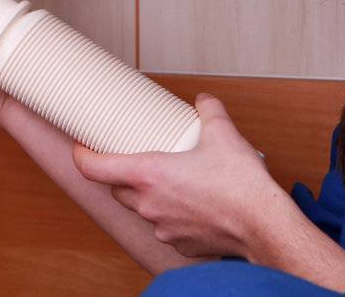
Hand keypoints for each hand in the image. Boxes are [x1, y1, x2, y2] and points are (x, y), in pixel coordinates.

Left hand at [70, 93, 294, 259]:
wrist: (262, 225)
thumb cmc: (240, 185)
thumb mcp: (224, 134)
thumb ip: (209, 111)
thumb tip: (204, 101)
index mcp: (149, 175)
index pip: (96, 168)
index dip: (83, 156)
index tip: (81, 148)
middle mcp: (149, 204)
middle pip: (118, 190)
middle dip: (122, 176)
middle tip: (137, 159)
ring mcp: (163, 227)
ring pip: (143, 209)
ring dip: (150, 196)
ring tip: (173, 180)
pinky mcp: (180, 244)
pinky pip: (166, 226)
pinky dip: (173, 214)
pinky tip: (194, 203)